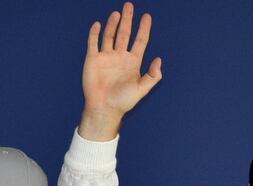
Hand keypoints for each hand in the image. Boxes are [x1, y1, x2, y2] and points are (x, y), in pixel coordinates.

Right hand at [79, 2, 162, 140]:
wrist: (104, 107)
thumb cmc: (123, 101)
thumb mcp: (142, 89)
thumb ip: (152, 75)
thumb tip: (159, 59)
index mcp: (132, 62)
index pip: (140, 41)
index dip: (144, 29)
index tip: (147, 16)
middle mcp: (120, 57)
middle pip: (125, 34)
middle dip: (128, 20)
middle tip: (130, 6)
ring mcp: (106, 57)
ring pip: (110, 36)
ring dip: (113, 24)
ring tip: (117, 13)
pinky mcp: (93, 60)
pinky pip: (93, 43)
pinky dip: (95, 33)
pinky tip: (98, 24)